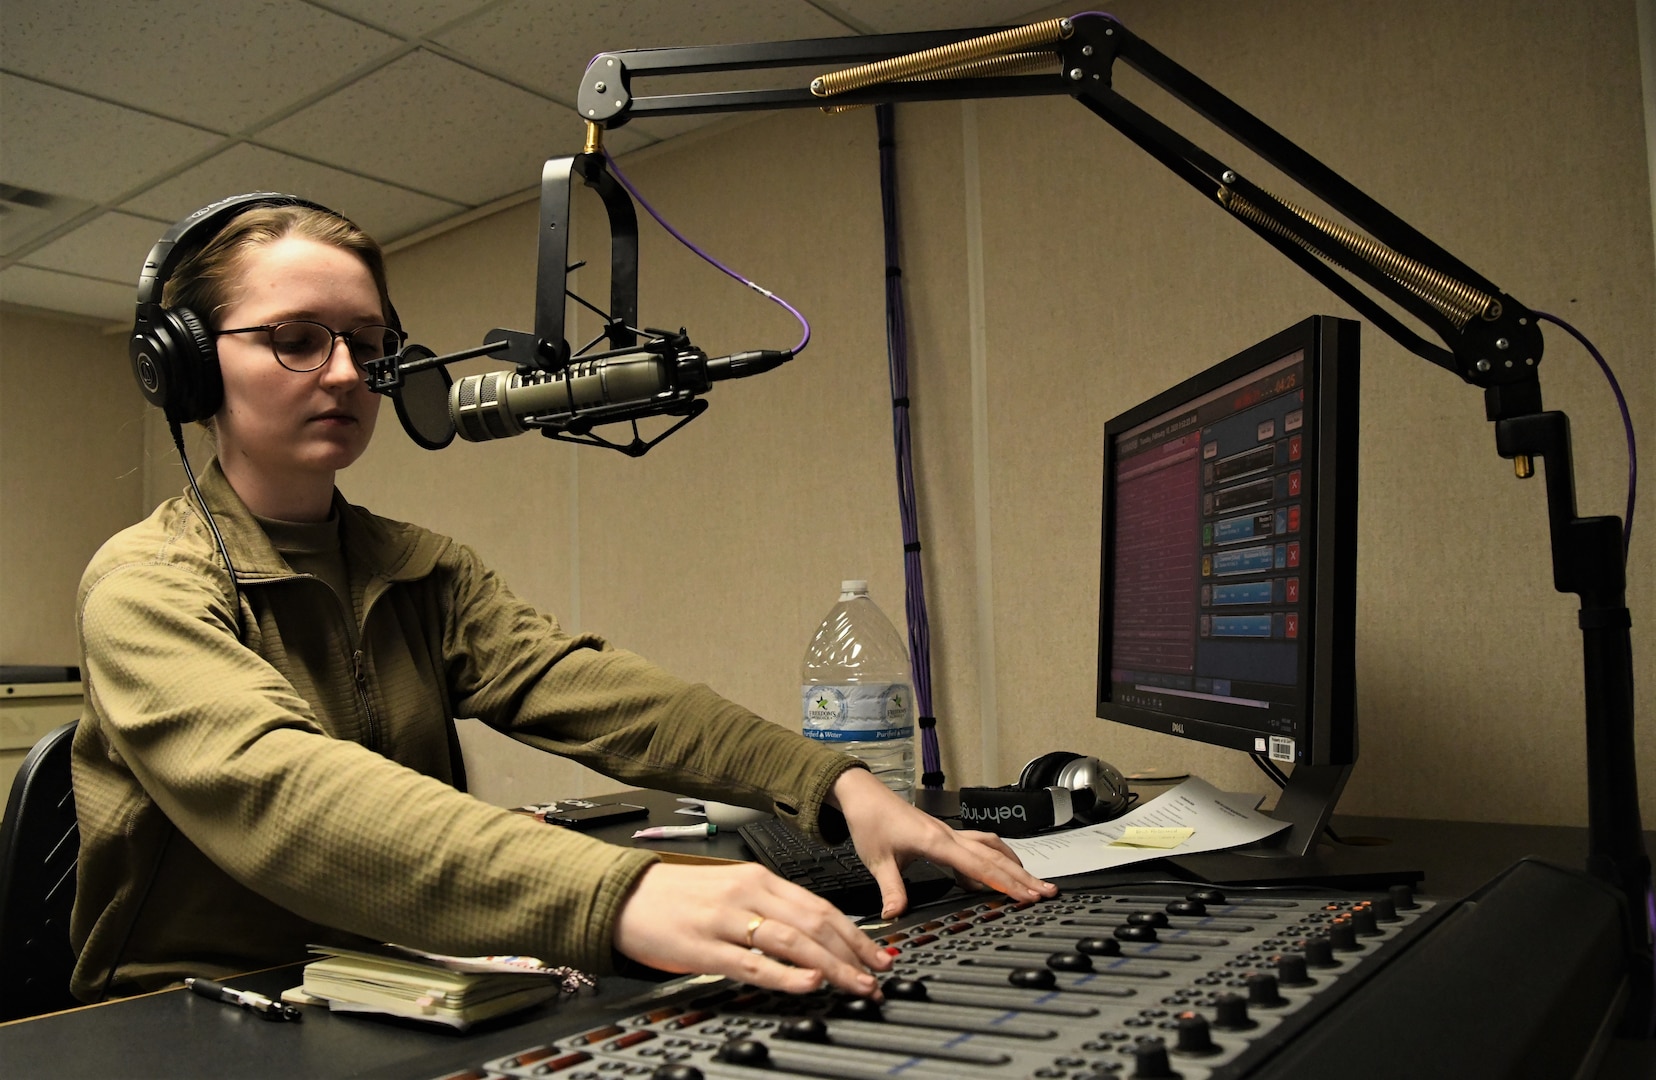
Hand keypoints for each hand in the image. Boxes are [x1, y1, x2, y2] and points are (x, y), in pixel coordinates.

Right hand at [612, 861, 893, 995]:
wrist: (623, 895)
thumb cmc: (674, 896)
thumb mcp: (728, 889)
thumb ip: (766, 907)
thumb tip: (809, 934)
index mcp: (757, 878)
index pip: (819, 906)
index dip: (854, 933)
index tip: (877, 954)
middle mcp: (748, 894)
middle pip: (815, 923)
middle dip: (854, 952)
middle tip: (879, 974)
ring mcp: (727, 920)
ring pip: (793, 941)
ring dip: (832, 966)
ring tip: (857, 984)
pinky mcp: (705, 947)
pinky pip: (754, 963)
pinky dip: (786, 974)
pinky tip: (809, 982)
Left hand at [828, 768, 1058, 918]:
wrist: (864, 796)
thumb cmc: (871, 822)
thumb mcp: (877, 861)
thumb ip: (891, 889)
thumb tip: (895, 914)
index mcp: (936, 841)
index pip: (979, 865)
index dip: (1005, 882)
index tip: (1027, 895)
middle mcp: (948, 835)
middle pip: (994, 857)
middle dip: (1022, 876)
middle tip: (1046, 892)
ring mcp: (949, 833)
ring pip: (991, 847)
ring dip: (1013, 864)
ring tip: (1033, 881)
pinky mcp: (944, 835)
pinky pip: (978, 846)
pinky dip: (993, 859)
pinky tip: (996, 873)